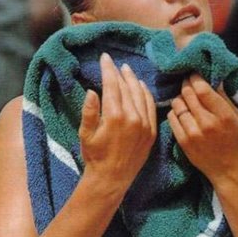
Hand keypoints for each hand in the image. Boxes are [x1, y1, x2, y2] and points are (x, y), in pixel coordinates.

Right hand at [79, 53, 156, 190]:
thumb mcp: (86, 134)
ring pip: (140, 94)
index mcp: (115, 116)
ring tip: (127, 71)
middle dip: (119, 73)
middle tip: (114, 63)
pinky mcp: (151, 132)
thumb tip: (92, 91)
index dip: (108, 70)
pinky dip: (146, 94)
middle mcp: (133, 117)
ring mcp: (145, 124)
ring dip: (133, 80)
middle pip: (127, 87)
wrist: (112, 179)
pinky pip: (151, 107)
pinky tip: (141, 87)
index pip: (112, 85)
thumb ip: (89, 111)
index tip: (105, 58)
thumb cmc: (95, 156)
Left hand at [167, 74, 237, 186]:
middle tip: (188, 83)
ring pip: (177, 104)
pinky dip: (175, 112)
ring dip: (180, 98)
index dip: (195, 78)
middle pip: (187, 93)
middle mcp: (207, 123)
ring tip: (186, 100)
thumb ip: (225, 97)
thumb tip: (212, 78)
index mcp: (223, 115)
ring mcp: (193, 133)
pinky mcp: (183, 141)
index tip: (195, 75)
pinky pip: (172, 118)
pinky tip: (182, 113)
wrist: (228, 169)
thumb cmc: (236, 141)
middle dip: (186, 85)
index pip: (202, 88)